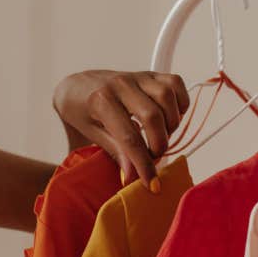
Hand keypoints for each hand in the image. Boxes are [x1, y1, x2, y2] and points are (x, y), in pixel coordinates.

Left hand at [53, 70, 190, 184]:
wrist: (78, 86)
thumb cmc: (82, 111)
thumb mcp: (91, 134)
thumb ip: (115, 151)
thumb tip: (133, 176)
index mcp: (101, 101)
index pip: (129, 137)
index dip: (143, 163)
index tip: (151, 183)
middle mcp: (121, 85)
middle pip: (153, 116)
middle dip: (159, 144)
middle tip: (154, 156)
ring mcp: (137, 76)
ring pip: (167, 97)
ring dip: (170, 123)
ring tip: (160, 136)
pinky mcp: (150, 73)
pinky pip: (175, 84)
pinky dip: (179, 103)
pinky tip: (169, 117)